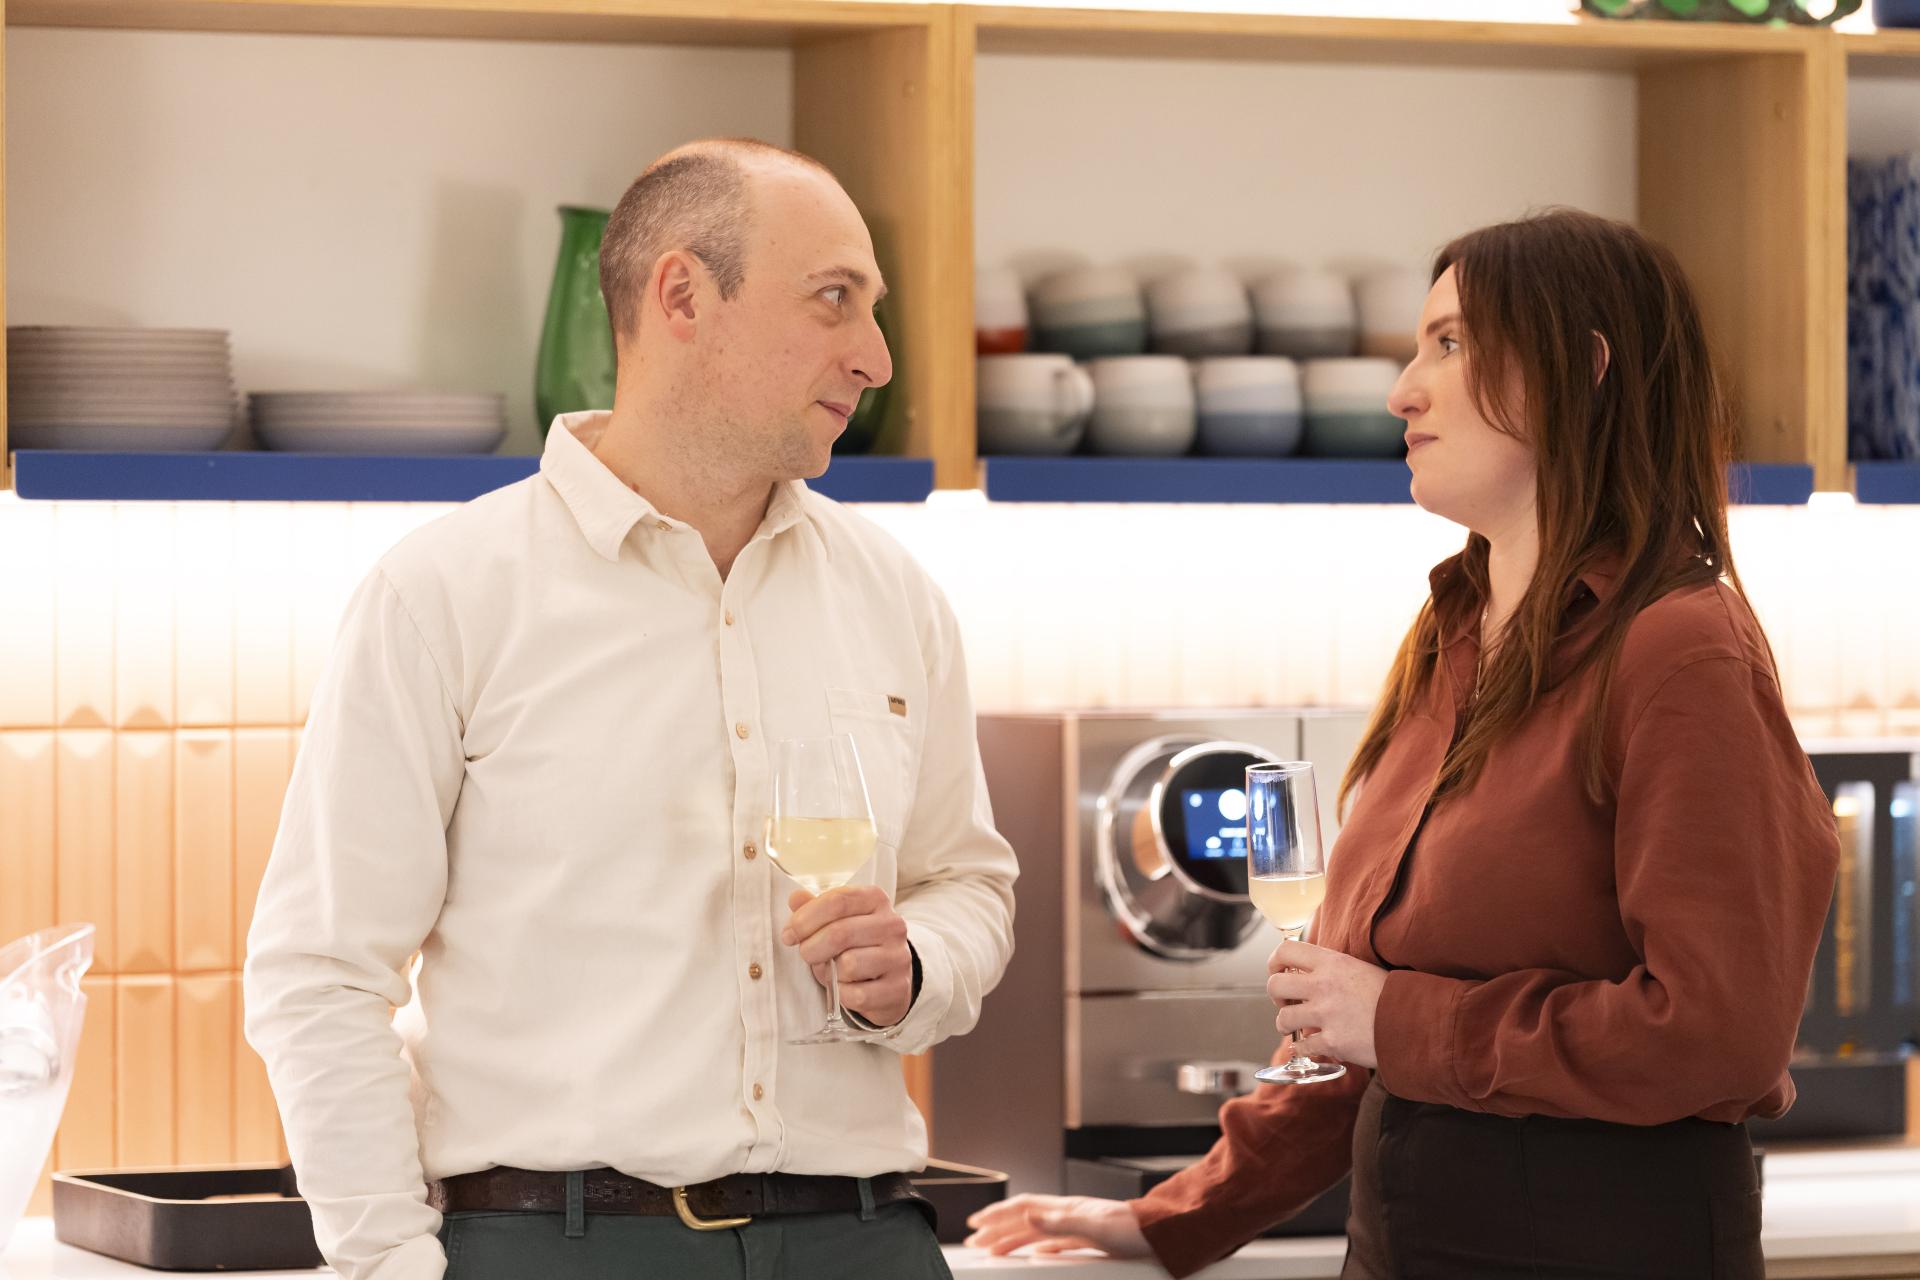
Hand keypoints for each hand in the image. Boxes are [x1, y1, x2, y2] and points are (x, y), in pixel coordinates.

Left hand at [781, 886, 912, 1027]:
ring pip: (849, 965)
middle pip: (839, 933)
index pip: (837, 901)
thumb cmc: (856, 944)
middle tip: (805, 954)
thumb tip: (796, 897)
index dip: (805, 919)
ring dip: (829, 972)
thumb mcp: (838, 921)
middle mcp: (892, 925)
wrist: (889, 978)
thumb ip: (816, 908)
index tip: (789, 934)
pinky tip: (845, 987)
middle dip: (811, 948)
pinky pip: (857, 994)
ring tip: (832, 970)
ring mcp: (898, 957)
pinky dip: (842, 994)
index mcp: (875, 900)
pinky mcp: (898, 987)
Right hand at [963, 1194, 1150, 1258]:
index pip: (1022, 1208)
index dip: (997, 1215)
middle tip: (976, 1238)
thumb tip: (1027, 1217)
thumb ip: (1058, 1223)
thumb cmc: (1133, 1229)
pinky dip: (1036, 1246)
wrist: (1161, 1234)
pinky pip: (1053, 1241)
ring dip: (1013, 1237)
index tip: (977, 1223)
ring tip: (995, 1247)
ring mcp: (1078, 1225)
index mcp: (1067, 1208)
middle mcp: (1069, 1213)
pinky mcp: (1088, 1238)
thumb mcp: (1094, 1227)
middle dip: (998, 1227)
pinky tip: (1034, 1254)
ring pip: (1036, 1230)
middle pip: (1024, 1219)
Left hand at [1267, 939, 1386, 1069]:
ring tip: (1296, 1028)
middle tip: (1287, 1004)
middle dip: (1276, 997)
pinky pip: (1303, 1047)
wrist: (1417, 1022)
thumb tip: (1303, 970)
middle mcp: (1324, 985)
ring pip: (1283, 1019)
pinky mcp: (1333, 1042)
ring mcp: (1327, 1015)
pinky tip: (1311, 1048)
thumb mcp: (1359, 968)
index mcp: (1332, 962)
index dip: (1274, 962)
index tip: (1279, 972)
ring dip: (1286, 1026)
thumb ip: (1330, 968)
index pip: (1285, 950)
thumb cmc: (1391, 994)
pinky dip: (1303, 1049)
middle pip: (1275, 985)